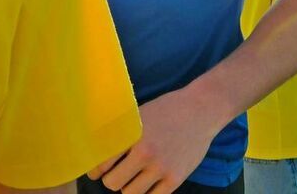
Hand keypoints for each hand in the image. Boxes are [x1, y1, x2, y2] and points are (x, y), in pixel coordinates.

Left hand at [88, 89, 219, 192]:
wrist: (200, 110)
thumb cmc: (166, 110)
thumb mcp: (139, 114)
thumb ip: (120, 132)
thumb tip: (98, 147)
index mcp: (132, 135)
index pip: (102, 163)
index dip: (95, 170)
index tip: (96, 171)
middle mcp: (146, 153)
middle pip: (113, 183)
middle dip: (112, 179)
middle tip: (116, 173)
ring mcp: (162, 168)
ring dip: (128, 187)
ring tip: (133, 177)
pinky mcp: (176, 178)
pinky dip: (147, 192)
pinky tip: (148, 182)